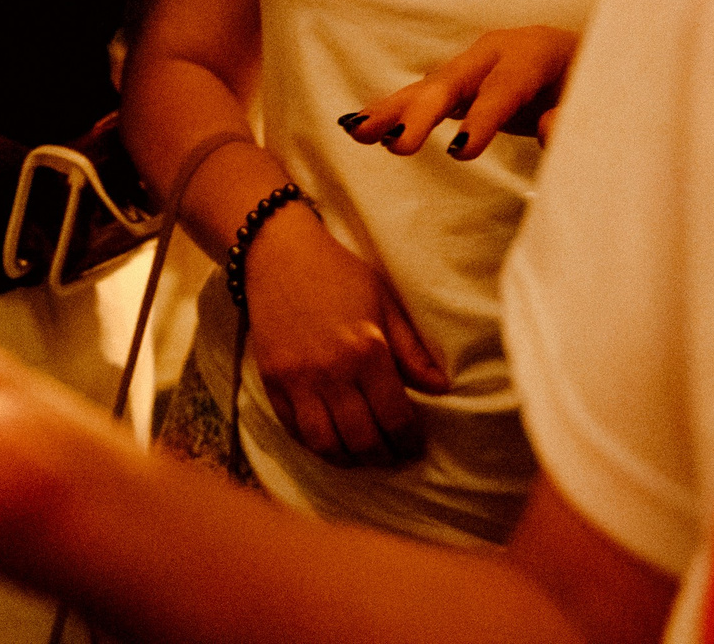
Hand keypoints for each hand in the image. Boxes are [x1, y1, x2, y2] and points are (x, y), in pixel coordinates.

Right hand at [244, 205, 447, 466]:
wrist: (278, 255)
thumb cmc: (339, 274)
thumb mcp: (385, 303)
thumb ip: (412, 350)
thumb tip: (442, 388)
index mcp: (366, 349)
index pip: (395, 416)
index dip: (410, 440)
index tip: (416, 444)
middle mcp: (331, 371)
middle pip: (362, 439)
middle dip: (384, 456)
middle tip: (395, 456)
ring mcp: (297, 380)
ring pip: (326, 444)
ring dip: (350, 459)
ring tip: (364, 455)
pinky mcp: (271, 382)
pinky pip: (295, 430)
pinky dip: (316, 445)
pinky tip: (333, 441)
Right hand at [341, 27, 577, 159]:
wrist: (586, 56)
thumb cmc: (594, 84)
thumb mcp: (598, 101)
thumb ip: (574, 116)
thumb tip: (548, 129)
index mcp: (534, 55)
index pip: (504, 89)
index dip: (482, 119)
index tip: (459, 152)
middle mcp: (495, 52)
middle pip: (453, 81)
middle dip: (422, 112)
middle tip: (396, 144)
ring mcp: (473, 64)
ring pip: (429, 86)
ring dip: (392, 110)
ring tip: (356, 131)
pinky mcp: (461, 82)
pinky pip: (423, 96)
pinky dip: (394, 110)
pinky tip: (360, 126)